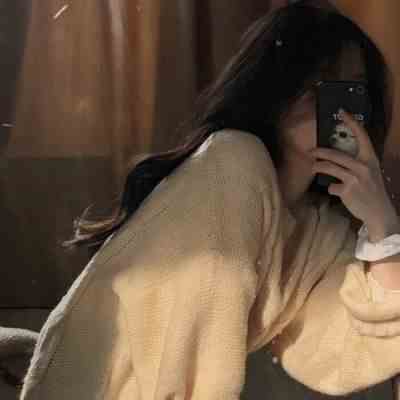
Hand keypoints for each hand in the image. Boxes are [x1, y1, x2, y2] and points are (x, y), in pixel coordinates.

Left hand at [309, 108, 397, 235]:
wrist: (379, 212)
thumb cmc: (372, 191)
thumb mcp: (370, 172)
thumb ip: (358, 163)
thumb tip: (338, 155)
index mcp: (370, 158)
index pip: (361, 135)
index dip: (351, 122)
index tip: (342, 111)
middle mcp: (363, 166)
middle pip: (336, 154)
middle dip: (320, 152)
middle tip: (310, 151)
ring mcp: (355, 178)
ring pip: (329, 167)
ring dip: (318, 167)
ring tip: (313, 167)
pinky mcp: (347, 190)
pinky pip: (331, 186)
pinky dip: (331, 189)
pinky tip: (335, 191)